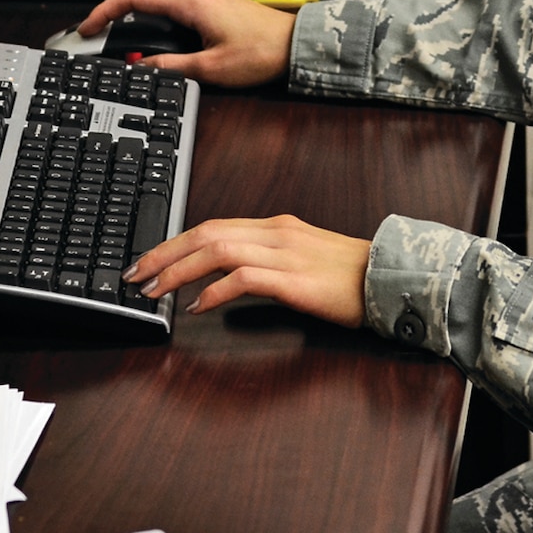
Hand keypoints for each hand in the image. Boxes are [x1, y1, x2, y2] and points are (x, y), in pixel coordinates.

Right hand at [78, 0, 295, 86]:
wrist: (295, 46)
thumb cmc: (263, 54)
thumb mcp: (211, 69)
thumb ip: (171, 66)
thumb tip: (141, 66)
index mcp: (193, 3)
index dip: (106, 11)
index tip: (90, 26)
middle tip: (102, 18)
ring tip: (123, 17)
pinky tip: (156, 19)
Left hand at [124, 214, 370, 326]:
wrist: (395, 279)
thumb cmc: (352, 277)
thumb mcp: (304, 259)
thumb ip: (267, 262)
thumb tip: (224, 280)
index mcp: (276, 227)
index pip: (212, 225)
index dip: (175, 242)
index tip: (149, 260)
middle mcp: (276, 233)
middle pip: (206, 233)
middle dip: (164, 253)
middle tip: (136, 275)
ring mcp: (287, 253)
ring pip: (217, 250)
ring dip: (179, 270)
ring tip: (156, 290)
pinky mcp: (296, 280)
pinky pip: (244, 278)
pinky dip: (215, 290)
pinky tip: (199, 306)